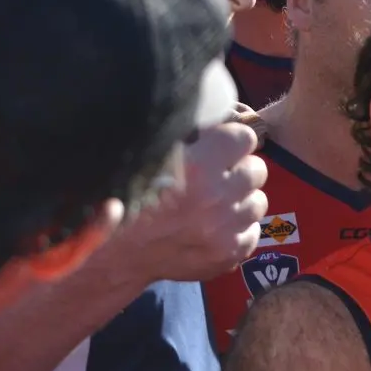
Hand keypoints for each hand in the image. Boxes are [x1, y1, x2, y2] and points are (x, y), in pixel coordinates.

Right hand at [112, 122, 268, 283]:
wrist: (112, 255)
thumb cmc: (127, 198)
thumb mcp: (152, 153)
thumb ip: (189, 132)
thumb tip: (222, 114)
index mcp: (197, 167)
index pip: (245, 138)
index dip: (230, 140)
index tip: (219, 145)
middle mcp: (215, 199)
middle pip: (257, 170)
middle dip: (238, 169)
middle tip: (216, 175)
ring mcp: (223, 231)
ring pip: (258, 202)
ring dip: (240, 200)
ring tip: (213, 202)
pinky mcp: (226, 255)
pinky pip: (252, 233)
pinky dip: (237, 229)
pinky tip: (213, 226)